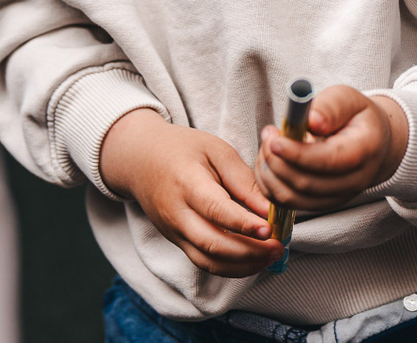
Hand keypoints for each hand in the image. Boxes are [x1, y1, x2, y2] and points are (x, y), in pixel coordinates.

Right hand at [99, 109, 281, 276]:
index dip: (243, 223)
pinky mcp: (176, 241)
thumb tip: (270, 209)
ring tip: (271, 257)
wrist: (139, 159)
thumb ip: (243, 179)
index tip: (270, 229)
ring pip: (208, 261)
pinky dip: (231, 268)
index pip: (215, 209)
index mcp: (186, 182)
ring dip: (243, 265)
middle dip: (250, 252)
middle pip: (212, 243)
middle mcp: (176, 212)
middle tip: (278, 247)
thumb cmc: (181, 149)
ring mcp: (173, 230)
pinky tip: (252, 260)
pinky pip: (203, 262)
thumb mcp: (215, 150)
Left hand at [254, 85, 407, 214]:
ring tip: (267, 146)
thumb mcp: (348, 98)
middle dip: (277, 160)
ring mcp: (338, 196)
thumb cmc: (356, 117)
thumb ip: (331, 106)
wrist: (373, 142)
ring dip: (270, 173)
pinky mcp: (322, 203)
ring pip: (293, 197)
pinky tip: (268, 162)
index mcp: (364, 150)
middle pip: (307, 183)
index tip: (275, 140)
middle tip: (269, 135)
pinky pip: (287, 203)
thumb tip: (313, 120)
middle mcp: (355, 180)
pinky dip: (269, 185)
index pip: (329, 160)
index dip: (297, 153)